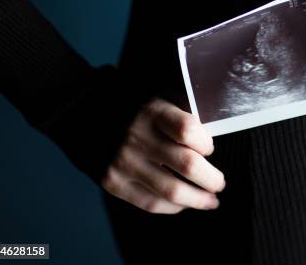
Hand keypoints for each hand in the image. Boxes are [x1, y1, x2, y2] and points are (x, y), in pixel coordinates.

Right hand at [101, 99, 224, 213]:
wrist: (85, 116)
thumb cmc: (138, 110)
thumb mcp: (161, 98)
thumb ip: (186, 113)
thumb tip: (219, 133)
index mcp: (153, 112)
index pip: (189, 131)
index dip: (206, 143)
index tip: (210, 147)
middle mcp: (137, 137)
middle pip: (188, 165)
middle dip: (212, 179)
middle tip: (220, 183)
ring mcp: (124, 162)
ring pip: (173, 191)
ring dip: (199, 199)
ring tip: (211, 200)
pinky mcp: (113, 182)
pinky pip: (151, 203)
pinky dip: (174, 207)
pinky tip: (185, 203)